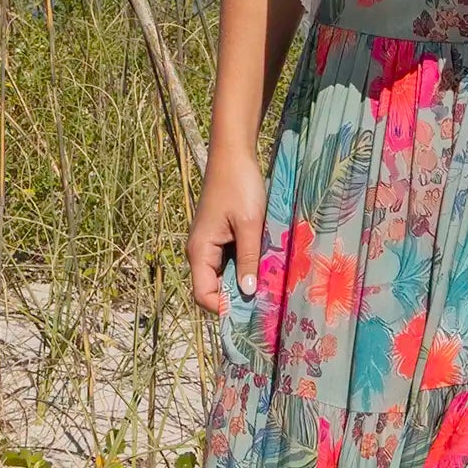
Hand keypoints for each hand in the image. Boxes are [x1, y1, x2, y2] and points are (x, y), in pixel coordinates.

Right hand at [188, 145, 266, 314]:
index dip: (223, 308)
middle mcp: (200, 252)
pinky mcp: (221, 237)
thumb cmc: (239, 186)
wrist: (233, 155)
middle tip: (266, 304)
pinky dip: (245, 268)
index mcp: (199, 251)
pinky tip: (265, 267)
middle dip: (236, 298)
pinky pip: (230, 262)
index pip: (203, 295)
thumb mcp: (250, 225)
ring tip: (268, 287)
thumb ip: (249, 259)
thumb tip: (248, 293)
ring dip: (243, 282)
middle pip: (213, 289)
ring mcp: (210, 245)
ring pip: (223, 276)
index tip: (251, 312)